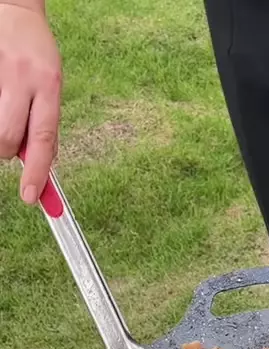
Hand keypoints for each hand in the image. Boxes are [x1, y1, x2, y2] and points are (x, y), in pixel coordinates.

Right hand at [0, 1, 61, 202]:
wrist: (13, 7)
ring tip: (3, 114)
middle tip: (9, 140)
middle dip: (7, 149)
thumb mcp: (50, 85)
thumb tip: (39, 164)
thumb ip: (45, 123)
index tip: (30, 197)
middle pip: (8, 138)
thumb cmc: (35, 52)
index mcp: (48, 85)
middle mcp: (23, 78)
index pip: (44, 139)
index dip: (37, 173)